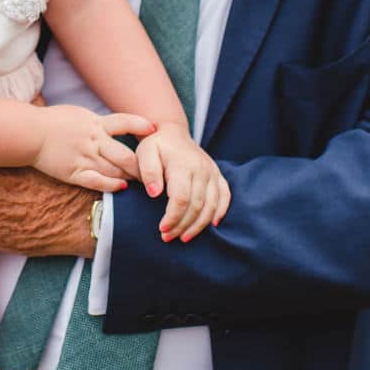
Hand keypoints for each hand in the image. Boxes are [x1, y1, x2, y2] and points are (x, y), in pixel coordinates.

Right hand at [33, 106, 152, 192]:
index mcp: (95, 123)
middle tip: (155, 170)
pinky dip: (111, 185)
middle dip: (142, 165)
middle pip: (125, 155)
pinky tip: (121, 188)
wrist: (30, 133)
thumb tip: (117, 124)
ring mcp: (83, 158)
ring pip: (114, 171)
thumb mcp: (80, 114)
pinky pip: (96, 182)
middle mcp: (93, 140)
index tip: (156, 130)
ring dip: (130, 177)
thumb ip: (98, 121)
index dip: (141, 126)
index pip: (124, 122)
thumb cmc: (54, 121)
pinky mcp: (74, 172)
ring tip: (143, 182)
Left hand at [135, 123, 230, 242]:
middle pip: (197, 205)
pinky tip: (213, 225)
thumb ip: (148, 172)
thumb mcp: (144, 153)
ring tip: (184, 237)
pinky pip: (225, 196)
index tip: (162, 230)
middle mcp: (201, 169)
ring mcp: (212, 172)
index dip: (173, 217)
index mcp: (183, 165)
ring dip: (199, 225)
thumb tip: (154, 194)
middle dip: (182, 225)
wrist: (172, 132)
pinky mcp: (217, 174)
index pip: (181, 198)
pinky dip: (221, 212)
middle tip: (168, 237)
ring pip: (212, 205)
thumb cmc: (155, 146)